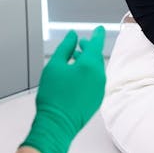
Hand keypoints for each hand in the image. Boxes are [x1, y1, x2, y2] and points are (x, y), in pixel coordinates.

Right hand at [20, 26, 106, 152]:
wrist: (57, 123)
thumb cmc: (53, 96)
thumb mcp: (55, 65)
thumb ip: (65, 47)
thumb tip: (73, 35)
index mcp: (90, 66)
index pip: (96, 44)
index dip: (97, 34)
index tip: (98, 28)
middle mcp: (99, 77)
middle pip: (96, 57)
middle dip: (89, 49)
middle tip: (81, 44)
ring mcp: (99, 90)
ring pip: (96, 70)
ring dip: (87, 62)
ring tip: (75, 58)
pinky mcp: (97, 100)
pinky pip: (95, 81)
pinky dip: (88, 74)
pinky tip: (77, 75)